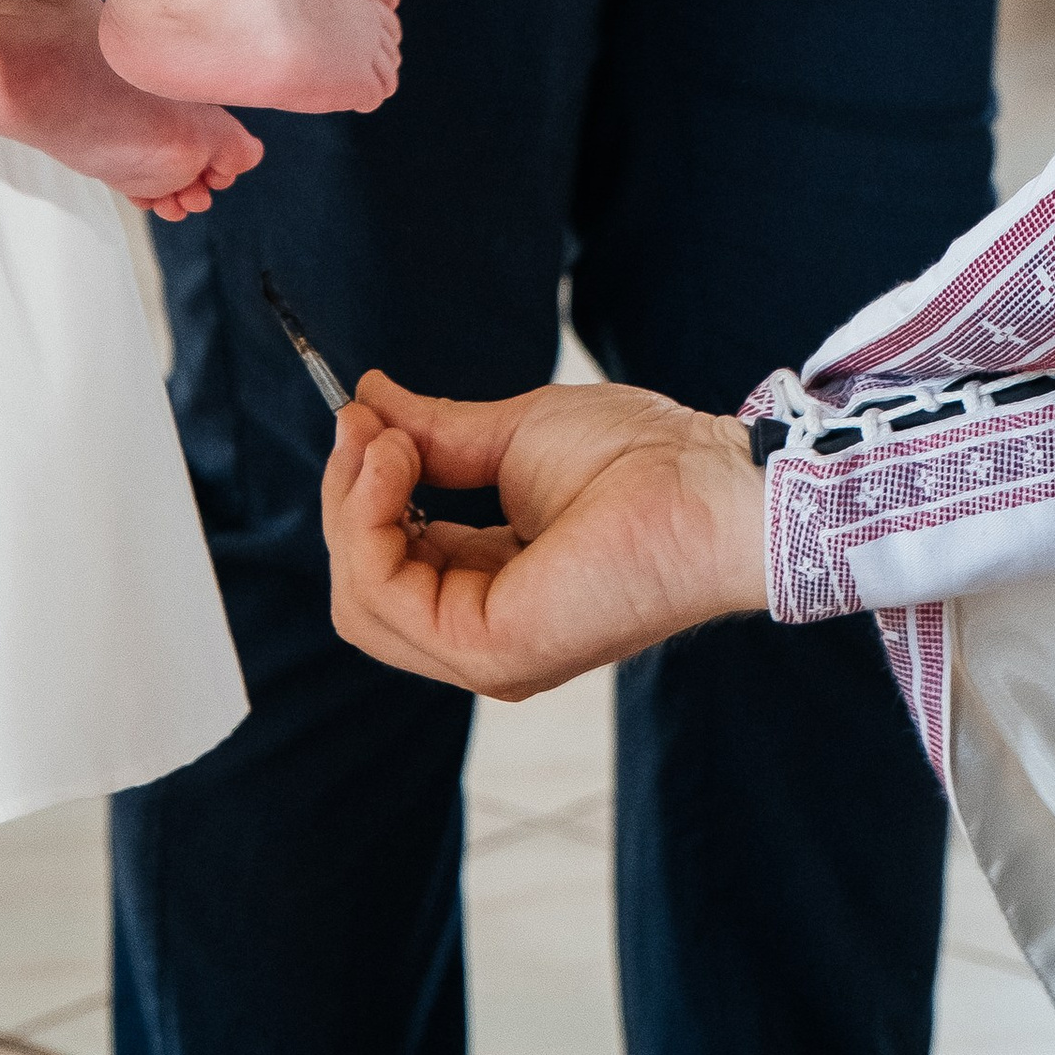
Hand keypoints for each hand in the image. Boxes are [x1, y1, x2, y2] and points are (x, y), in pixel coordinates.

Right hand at [323, 374, 768, 698]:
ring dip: (353, 505)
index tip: (363, 417)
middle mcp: (482, 633)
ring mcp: (486, 652)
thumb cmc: (640, 458)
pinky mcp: (492, 649)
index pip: (387, 563)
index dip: (363, 490)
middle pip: (360, 586)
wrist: (707, 481)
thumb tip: (367, 402)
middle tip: (364, 424)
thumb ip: (437, 434)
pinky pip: (384, 599)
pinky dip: (369, 524)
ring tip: (388, 442)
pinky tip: (399, 465)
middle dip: (346, 498)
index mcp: (492, 590)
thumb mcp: (512, 436)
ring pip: (360, 598)